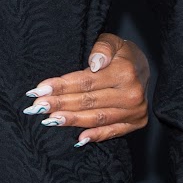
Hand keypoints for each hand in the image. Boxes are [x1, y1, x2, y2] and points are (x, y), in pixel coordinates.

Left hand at [24, 32, 149, 144]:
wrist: (144, 69)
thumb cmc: (122, 54)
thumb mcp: (113, 42)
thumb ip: (102, 48)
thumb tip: (94, 63)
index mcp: (124, 73)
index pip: (86, 81)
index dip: (61, 86)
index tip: (39, 90)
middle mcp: (132, 94)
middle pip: (88, 101)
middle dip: (60, 104)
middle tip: (37, 107)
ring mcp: (135, 111)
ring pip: (97, 118)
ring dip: (71, 120)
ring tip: (49, 120)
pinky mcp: (136, 123)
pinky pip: (113, 132)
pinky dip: (96, 136)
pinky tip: (78, 140)